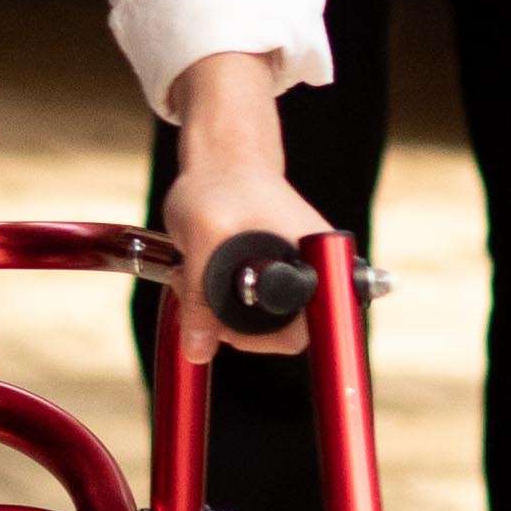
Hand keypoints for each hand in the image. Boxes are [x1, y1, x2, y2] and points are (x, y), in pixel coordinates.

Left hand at [158, 54, 328, 353]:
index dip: (262, 337)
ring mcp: (296, 274)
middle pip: (280, 332)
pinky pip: (247, 306)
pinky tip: (197, 268)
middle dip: (230, 321)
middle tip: (195, 290)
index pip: (306, 329)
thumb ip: (199, 298)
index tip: (222, 321)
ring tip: (191, 272)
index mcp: (319, 261)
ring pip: (257, 322)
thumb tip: (198, 352)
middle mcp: (317, 271)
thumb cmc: (220, 185)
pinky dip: (216, 296)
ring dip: (216, 308)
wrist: (223, 158)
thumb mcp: (203, 240)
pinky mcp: (274, 273)